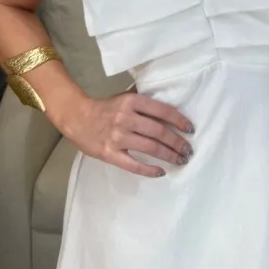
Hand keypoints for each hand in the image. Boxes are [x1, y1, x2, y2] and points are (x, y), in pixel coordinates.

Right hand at [59, 90, 194, 177]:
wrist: (77, 118)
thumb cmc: (106, 107)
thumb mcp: (125, 96)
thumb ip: (143, 99)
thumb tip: (168, 98)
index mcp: (132, 101)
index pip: (162, 110)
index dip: (179, 120)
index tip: (190, 129)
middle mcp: (126, 118)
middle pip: (159, 131)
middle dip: (177, 142)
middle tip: (188, 149)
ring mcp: (118, 137)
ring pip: (150, 148)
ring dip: (168, 155)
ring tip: (180, 160)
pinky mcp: (110, 154)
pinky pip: (133, 165)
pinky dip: (149, 170)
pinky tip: (160, 172)